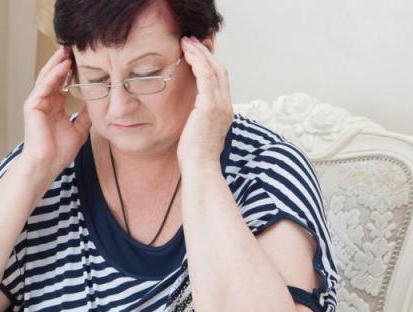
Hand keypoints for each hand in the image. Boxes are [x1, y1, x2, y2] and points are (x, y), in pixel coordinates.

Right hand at [21, 47, 90, 173]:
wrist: (47, 165)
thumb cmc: (60, 151)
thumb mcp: (81, 128)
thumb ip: (86, 114)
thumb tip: (98, 102)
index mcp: (54, 105)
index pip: (62, 81)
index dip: (72, 69)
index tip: (85, 57)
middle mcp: (44, 101)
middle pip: (54, 75)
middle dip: (63, 60)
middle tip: (75, 46)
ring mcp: (37, 102)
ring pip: (48, 76)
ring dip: (58, 62)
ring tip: (69, 49)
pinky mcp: (32, 106)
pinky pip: (44, 85)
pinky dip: (54, 74)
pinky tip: (64, 64)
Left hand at [176, 36, 233, 170]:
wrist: (200, 169)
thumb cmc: (195, 158)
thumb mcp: (198, 134)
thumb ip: (198, 121)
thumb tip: (190, 117)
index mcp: (224, 112)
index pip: (220, 81)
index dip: (208, 64)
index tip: (195, 53)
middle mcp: (226, 106)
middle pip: (219, 70)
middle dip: (205, 53)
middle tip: (190, 41)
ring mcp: (220, 105)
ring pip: (213, 70)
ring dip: (199, 53)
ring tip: (186, 42)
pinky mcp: (210, 106)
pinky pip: (206, 77)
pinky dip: (197, 63)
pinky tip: (187, 55)